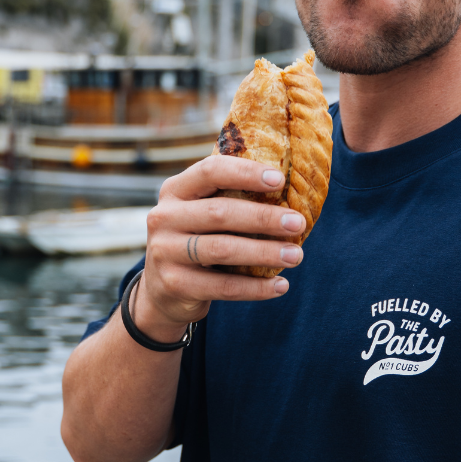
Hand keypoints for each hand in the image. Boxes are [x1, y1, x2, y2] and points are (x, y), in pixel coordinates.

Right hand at [135, 156, 306, 341]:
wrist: (163, 290)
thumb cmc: (198, 240)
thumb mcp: (203, 213)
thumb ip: (232, 198)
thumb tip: (291, 188)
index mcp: (175, 190)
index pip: (210, 171)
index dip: (246, 173)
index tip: (280, 180)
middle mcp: (164, 217)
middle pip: (220, 212)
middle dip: (264, 217)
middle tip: (298, 223)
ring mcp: (165, 252)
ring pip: (223, 249)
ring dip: (265, 253)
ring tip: (295, 255)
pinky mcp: (175, 284)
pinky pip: (223, 287)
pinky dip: (256, 287)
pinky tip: (280, 285)